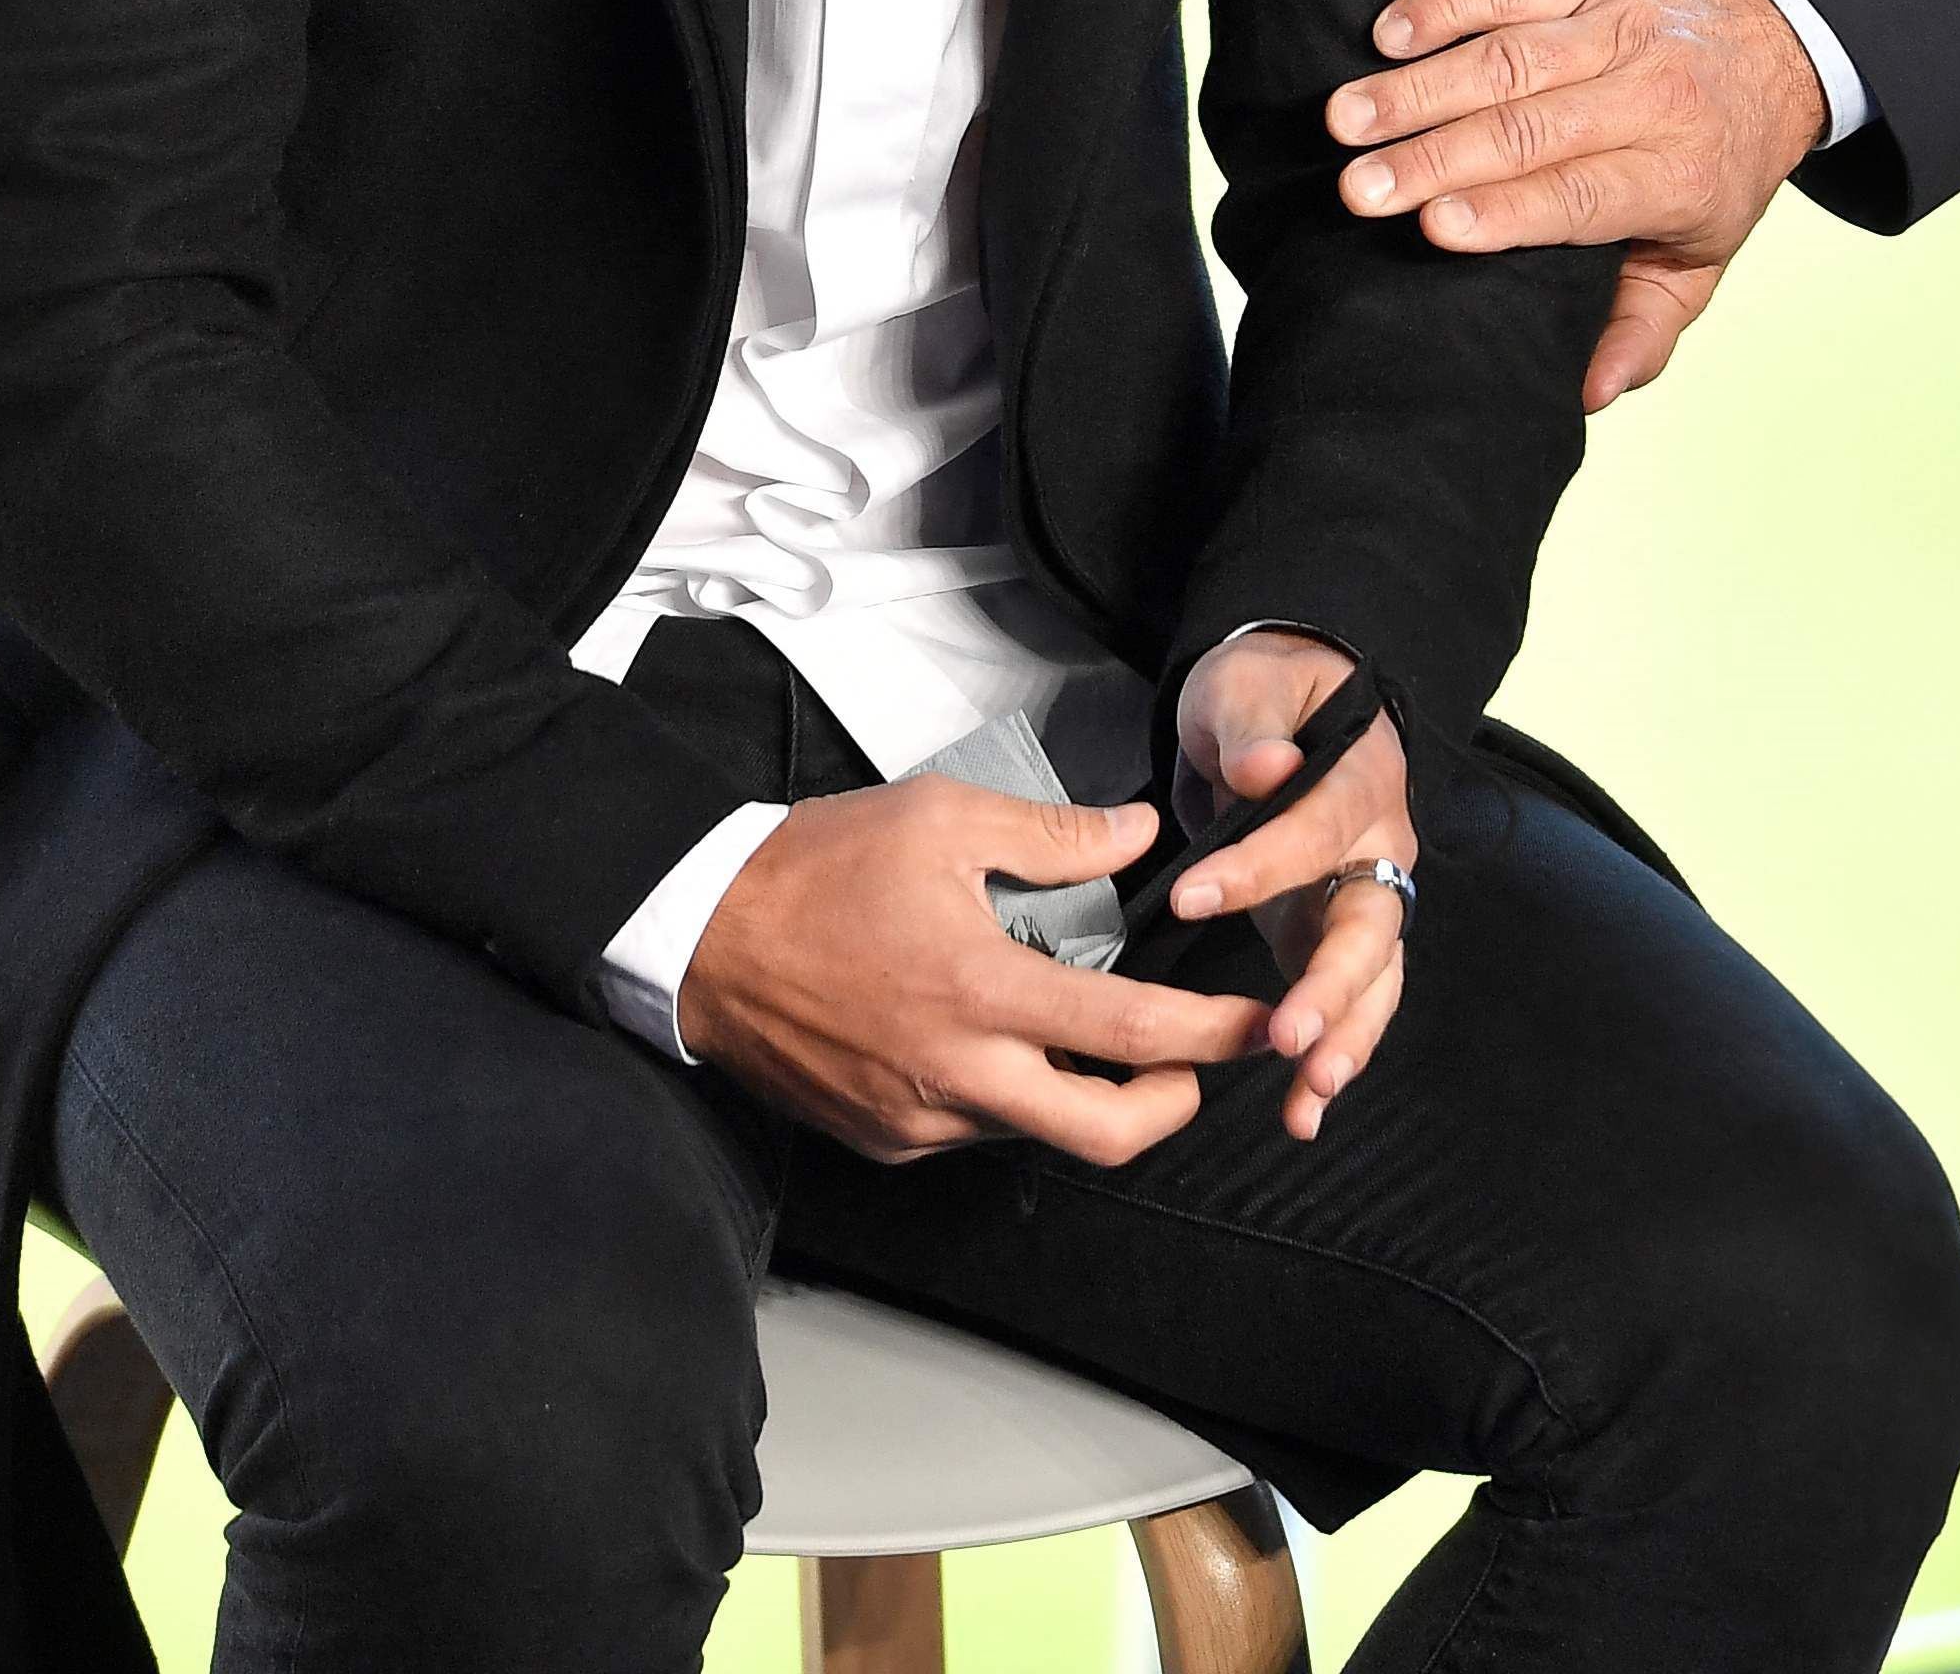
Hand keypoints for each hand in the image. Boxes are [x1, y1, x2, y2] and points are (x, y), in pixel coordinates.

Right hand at [676, 779, 1262, 1165]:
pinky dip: (1008, 1095)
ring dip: (1080, 1091)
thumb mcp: (942, 818)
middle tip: (1195, 1064)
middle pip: (1103, 1133)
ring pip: (1036, 1130)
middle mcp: (954, 1075)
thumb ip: (1055, 834)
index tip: (1263, 1024)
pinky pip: (973, 1131)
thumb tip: (1141, 836)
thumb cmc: (813, 870)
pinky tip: (998, 1040)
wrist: (696, 937)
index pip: (1131, 1033)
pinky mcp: (881, 1140)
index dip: (1213, 1035)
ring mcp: (914, 1119)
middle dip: (1172, 1107)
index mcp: (981, 992)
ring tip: (1084, 1028)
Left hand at [1170, 630, 1416, 1140]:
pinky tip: (1302, 1113)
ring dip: (1344, 1040)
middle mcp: (1378, 850)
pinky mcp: (1333, 937)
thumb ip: (1253, 729)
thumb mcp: (1247, 687)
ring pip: (1373, 980)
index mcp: (1360, 783)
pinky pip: (1347, 1006)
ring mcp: (1361, 900)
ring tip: (1308, 1095)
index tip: (1194, 895)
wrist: (1284, 705)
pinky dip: (1330, 1058)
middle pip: (1372, 925)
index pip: (1316, 832)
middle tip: (1289, 1035)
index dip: (1260, 868)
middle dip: (1334, 986)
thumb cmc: (1264, 695)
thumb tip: (1268, 767)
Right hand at [1327, 0, 1827, 410]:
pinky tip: (1390, 32)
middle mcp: (1655, 94)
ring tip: (1346, 119)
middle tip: (1355, 187)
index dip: (1508, 210)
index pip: (1581, 195)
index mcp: (1679, 176)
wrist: (1783, 33)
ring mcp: (1624, 24)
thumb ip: (1644, 328)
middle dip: (1435, 159)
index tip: (1432, 226)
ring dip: (1422, 88)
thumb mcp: (1704, 255)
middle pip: (1531, 127)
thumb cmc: (1719, 159)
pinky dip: (1452, 0)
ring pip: (1512, 56)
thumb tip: (1589, 395)